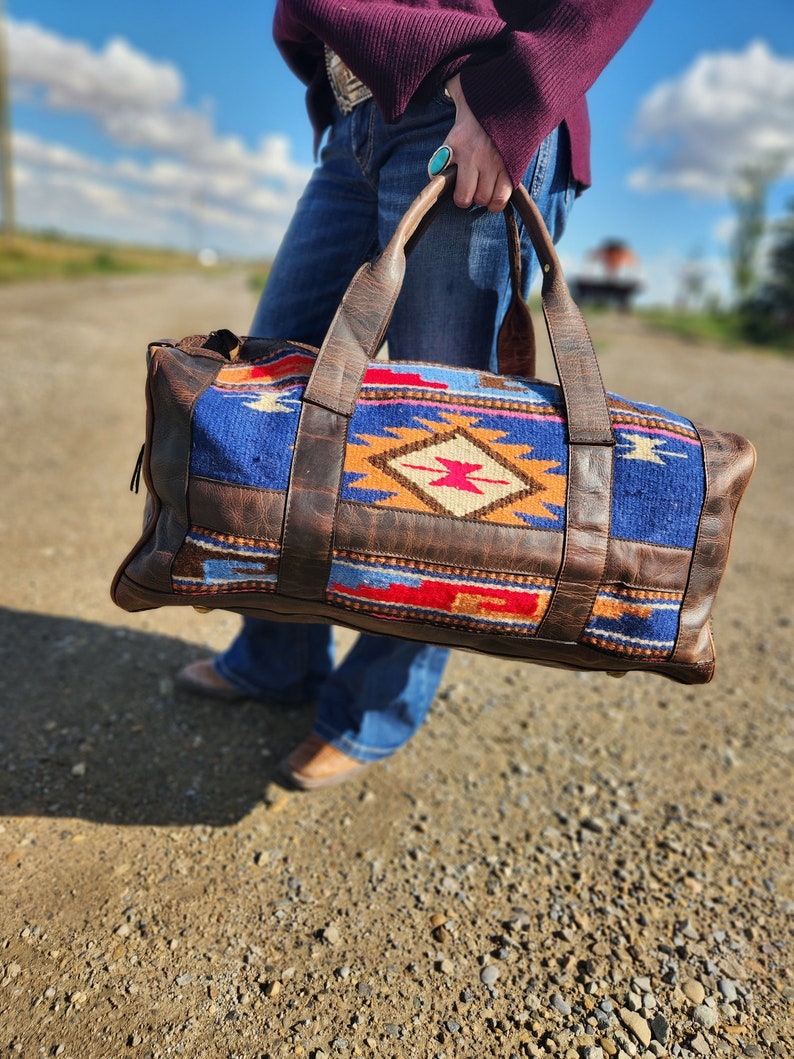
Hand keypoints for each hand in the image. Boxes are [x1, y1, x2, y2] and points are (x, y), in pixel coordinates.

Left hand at [443, 74, 512, 211]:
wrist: (517, 91)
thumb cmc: (486, 98)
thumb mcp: (462, 94)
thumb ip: (449, 100)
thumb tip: (444, 97)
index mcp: (456, 141)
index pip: (439, 175)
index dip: (443, 181)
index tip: (449, 177)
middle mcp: (473, 155)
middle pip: (464, 197)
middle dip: (465, 196)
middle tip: (469, 188)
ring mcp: (494, 164)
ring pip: (484, 199)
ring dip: (482, 199)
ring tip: (483, 189)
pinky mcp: (512, 168)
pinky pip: (501, 198)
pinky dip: (497, 201)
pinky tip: (495, 196)